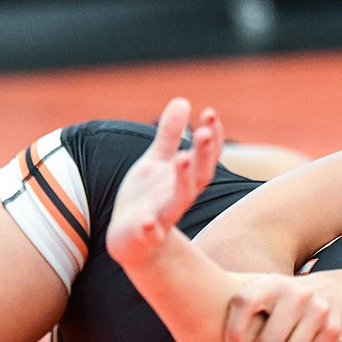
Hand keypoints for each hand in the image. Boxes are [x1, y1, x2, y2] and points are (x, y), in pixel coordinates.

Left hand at [107, 98, 224, 266]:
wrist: (130, 241)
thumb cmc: (147, 198)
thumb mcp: (156, 162)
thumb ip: (169, 135)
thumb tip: (182, 100)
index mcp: (184, 178)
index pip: (205, 156)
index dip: (211, 137)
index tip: (209, 112)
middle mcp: (179, 195)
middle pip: (199, 174)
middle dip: (203, 154)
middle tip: (203, 131)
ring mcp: (164, 216)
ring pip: (180, 199)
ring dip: (183, 180)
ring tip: (182, 158)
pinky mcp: (146, 236)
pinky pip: (152, 234)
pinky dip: (152, 229)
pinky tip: (148, 222)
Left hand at [225, 273, 341, 341]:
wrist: (332, 291)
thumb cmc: (279, 294)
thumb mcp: (258, 283)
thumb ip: (230, 286)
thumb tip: (185, 285)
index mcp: (271, 282)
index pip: (245, 302)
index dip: (234, 327)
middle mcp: (296, 293)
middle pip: (269, 339)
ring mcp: (318, 310)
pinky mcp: (333, 328)